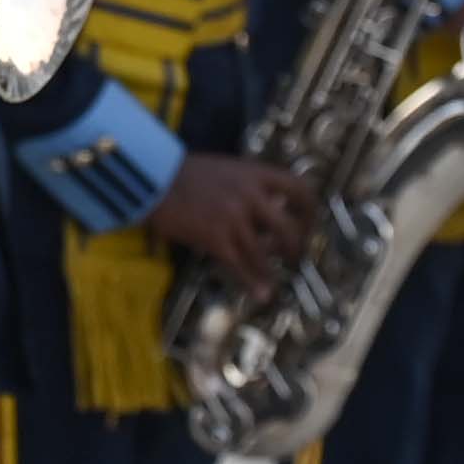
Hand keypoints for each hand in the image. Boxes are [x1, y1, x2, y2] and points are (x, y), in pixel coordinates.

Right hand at [149, 153, 317, 285]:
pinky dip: (253, 283)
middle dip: (296, 247)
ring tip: (273, 277)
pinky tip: (261, 294)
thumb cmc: (187, 173)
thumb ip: (252, 184)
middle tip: (294, 255)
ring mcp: (232, 218)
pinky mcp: (214, 239)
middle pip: (288, 229)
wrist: (152, 179)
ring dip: (273, 269)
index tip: (309, 225)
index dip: (311, 212)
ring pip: (265, 253)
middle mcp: (249, 195)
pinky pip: (241, 266)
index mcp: (255, 173)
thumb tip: (274, 205)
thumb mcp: (228, 169)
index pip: (300, 190)